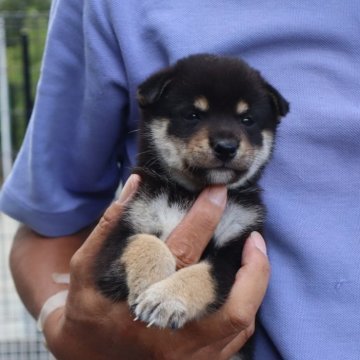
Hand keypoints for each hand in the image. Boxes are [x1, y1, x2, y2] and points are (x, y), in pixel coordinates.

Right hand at [43, 175, 269, 359]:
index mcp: (142, 297)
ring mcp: (186, 352)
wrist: (85, 357)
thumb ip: (110, 223)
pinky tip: (243, 285)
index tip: (218, 193)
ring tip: (255, 256)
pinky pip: (236, 335)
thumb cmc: (86, 308)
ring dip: (255, 284)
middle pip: (228, 296)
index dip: (205, 216)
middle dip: (252, 261)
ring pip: (240, 319)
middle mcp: (170, 328)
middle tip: (256, 235)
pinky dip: (246, 306)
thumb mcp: (85, 264)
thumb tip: (136, 183)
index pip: (183, 249)